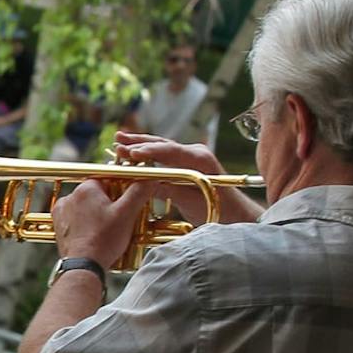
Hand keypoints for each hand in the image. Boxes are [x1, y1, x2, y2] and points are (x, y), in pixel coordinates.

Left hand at [50, 178, 153, 267]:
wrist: (83, 265)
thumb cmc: (103, 240)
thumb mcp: (127, 213)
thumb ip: (139, 192)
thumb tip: (149, 179)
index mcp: (86, 189)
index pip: (108, 180)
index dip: (121, 191)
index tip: (127, 203)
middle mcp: (70, 197)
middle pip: (97, 195)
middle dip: (110, 205)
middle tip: (121, 219)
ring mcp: (62, 213)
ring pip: (87, 208)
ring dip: (99, 215)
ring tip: (109, 230)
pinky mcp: (60, 227)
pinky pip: (77, 220)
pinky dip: (87, 225)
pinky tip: (97, 235)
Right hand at [111, 132, 230, 220]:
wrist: (235, 214)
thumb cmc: (218, 209)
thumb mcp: (190, 201)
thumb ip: (167, 188)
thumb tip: (142, 182)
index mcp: (200, 159)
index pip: (169, 150)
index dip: (148, 151)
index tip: (129, 153)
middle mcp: (195, 153)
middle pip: (163, 144)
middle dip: (139, 143)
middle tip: (117, 142)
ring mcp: (191, 157)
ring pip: (162, 147)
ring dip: (141, 144)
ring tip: (120, 138)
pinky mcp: (186, 164)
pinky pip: (164, 156)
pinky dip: (148, 153)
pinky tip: (133, 151)